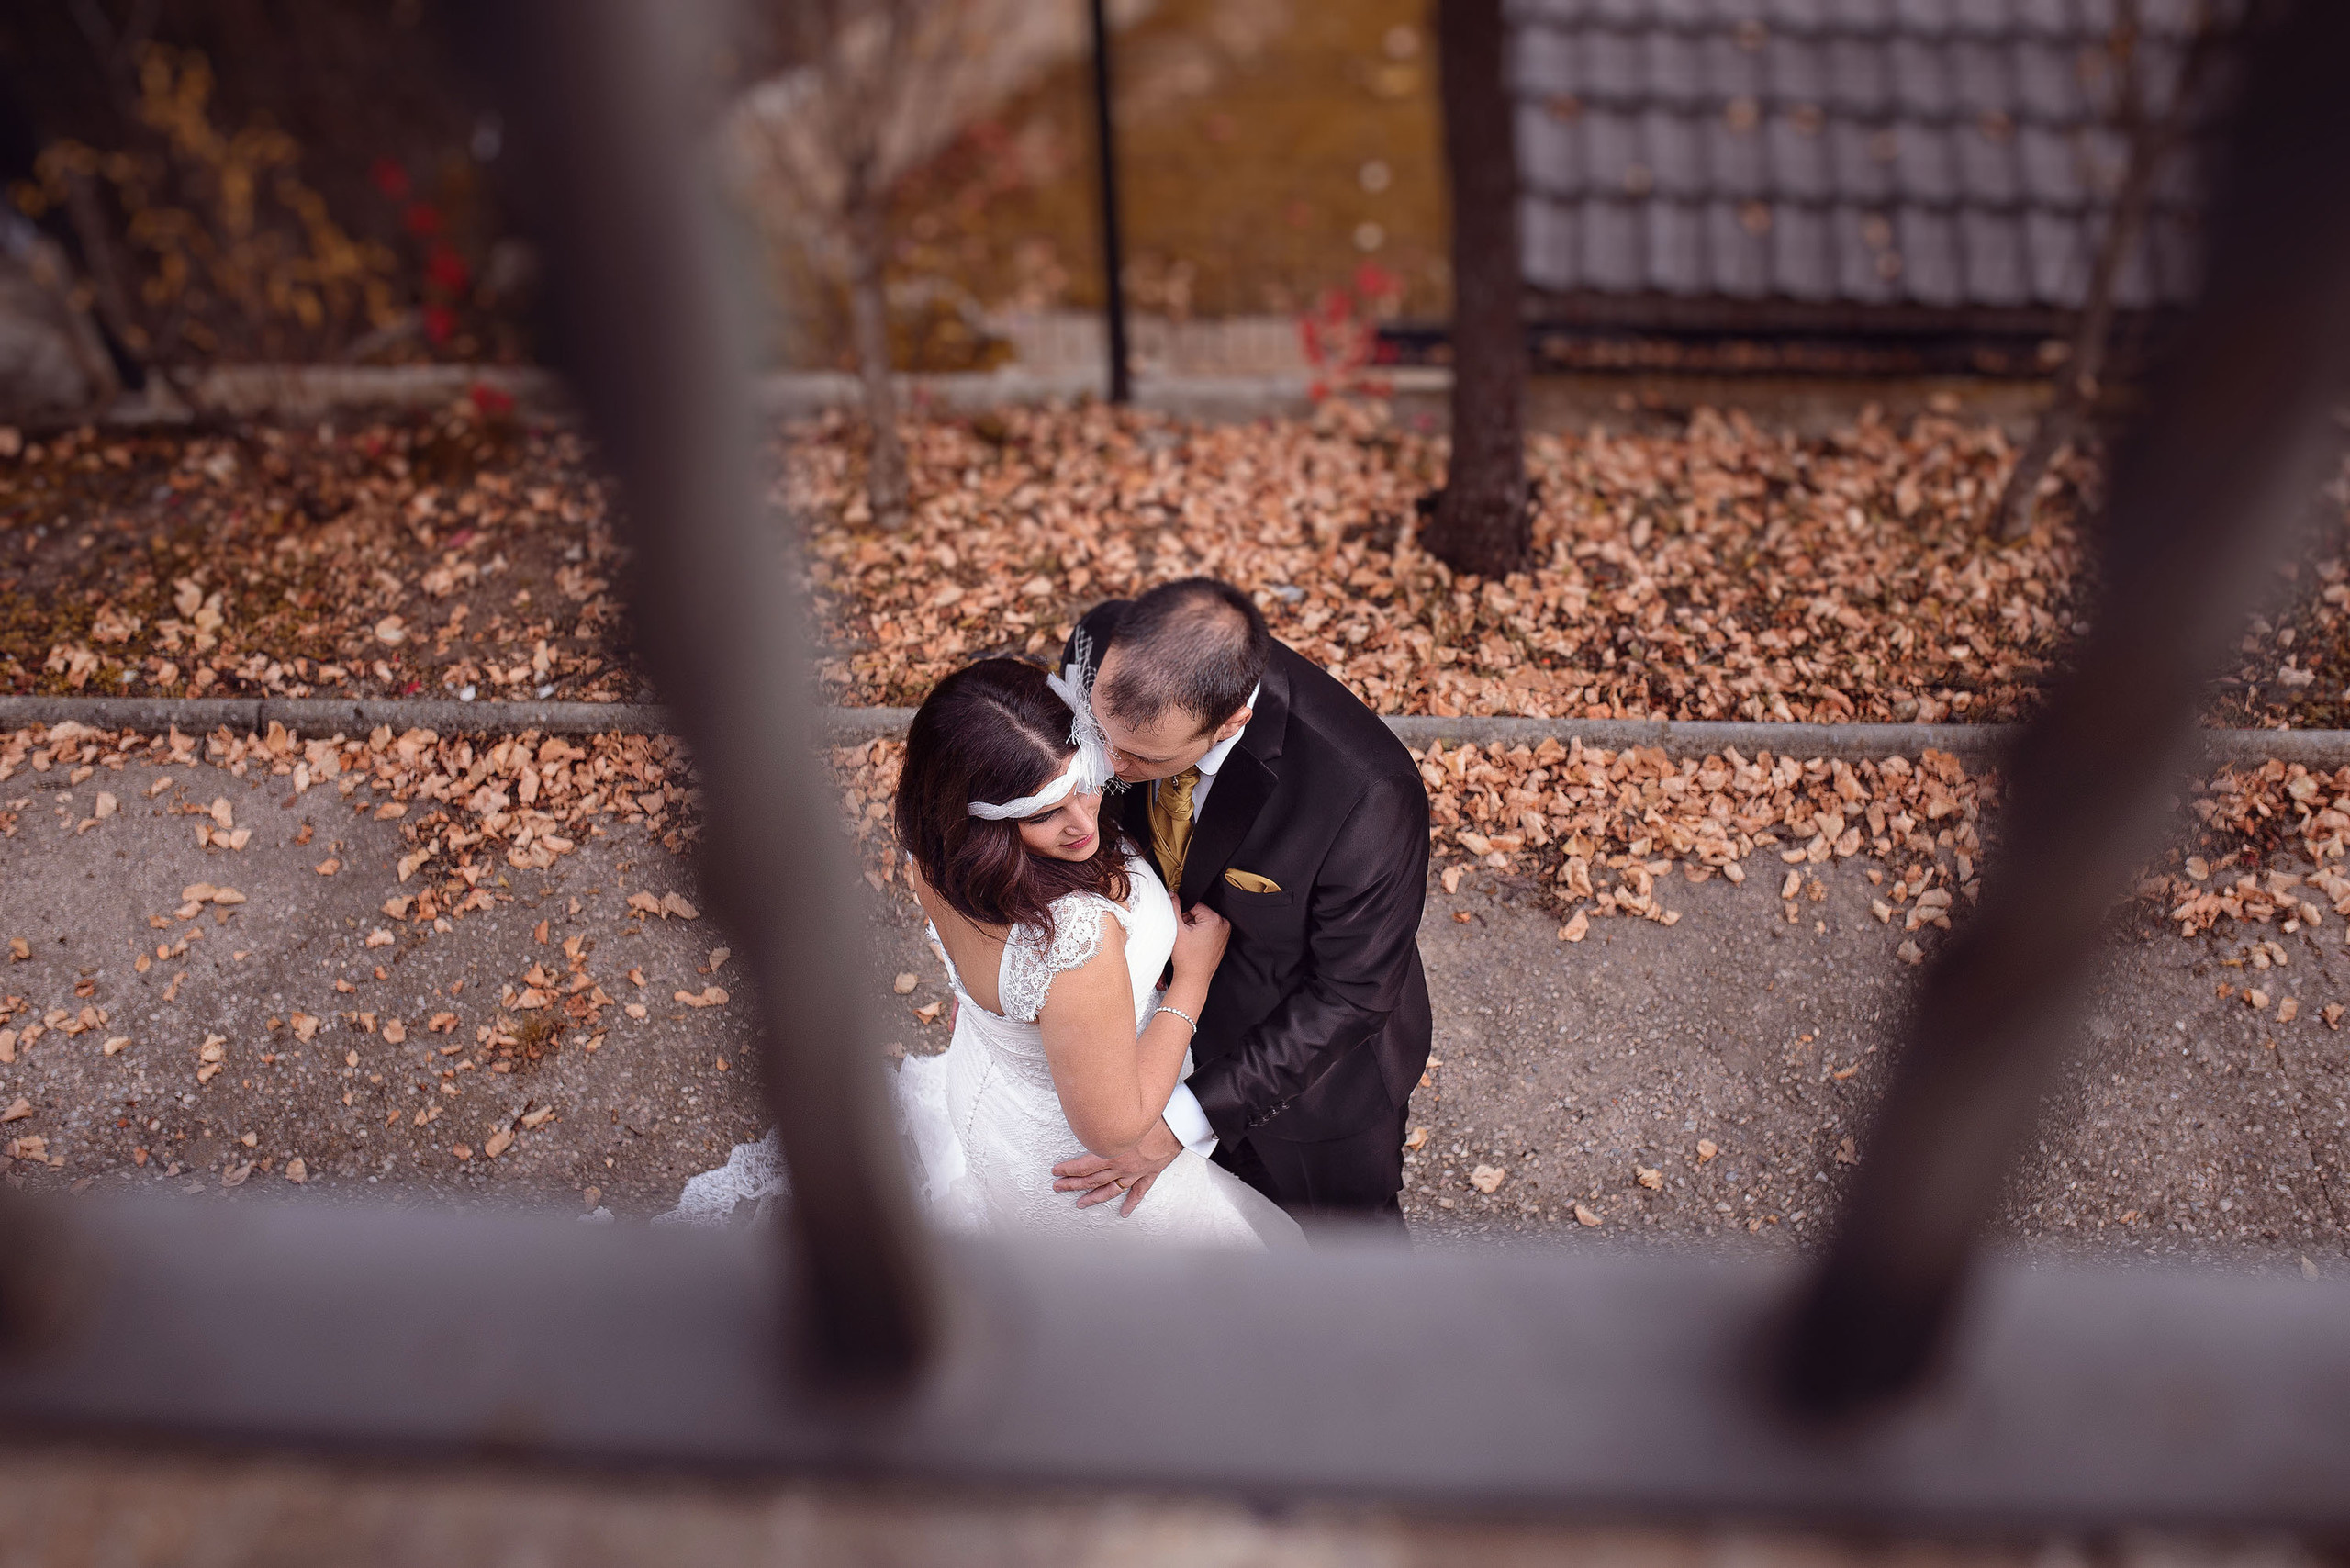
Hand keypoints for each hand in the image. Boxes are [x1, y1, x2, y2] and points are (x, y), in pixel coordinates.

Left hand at [1053, 1119, 1181, 1215]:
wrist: (1178, 1126)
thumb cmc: (1152, 1116)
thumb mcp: (1122, 1116)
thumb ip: (1102, 1119)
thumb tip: (1084, 1113)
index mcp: (1113, 1153)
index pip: (1084, 1166)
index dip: (1068, 1170)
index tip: (1056, 1172)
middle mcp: (1121, 1166)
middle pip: (1093, 1180)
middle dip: (1073, 1185)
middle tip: (1059, 1188)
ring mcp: (1135, 1172)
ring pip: (1111, 1190)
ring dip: (1094, 1197)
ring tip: (1081, 1204)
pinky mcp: (1149, 1173)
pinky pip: (1138, 1192)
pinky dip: (1131, 1203)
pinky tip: (1124, 1211)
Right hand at [1168, 898, 1228, 986]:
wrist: (1193, 978)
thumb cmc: (1187, 958)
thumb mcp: (1178, 929)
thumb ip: (1175, 907)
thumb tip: (1173, 894)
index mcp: (1215, 920)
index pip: (1194, 905)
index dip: (1183, 914)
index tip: (1181, 926)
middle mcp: (1224, 925)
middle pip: (1200, 913)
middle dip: (1189, 920)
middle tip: (1185, 935)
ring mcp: (1225, 934)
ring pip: (1204, 921)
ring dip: (1194, 927)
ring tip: (1190, 942)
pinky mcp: (1222, 941)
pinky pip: (1209, 930)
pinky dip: (1200, 934)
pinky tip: (1195, 945)